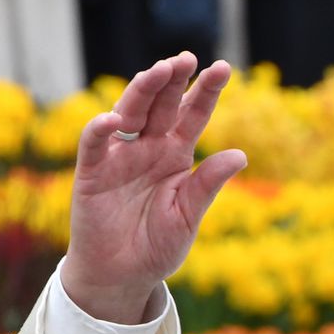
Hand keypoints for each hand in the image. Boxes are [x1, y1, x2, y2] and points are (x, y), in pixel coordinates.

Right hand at [63, 53, 246, 323]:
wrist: (123, 275)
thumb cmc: (157, 245)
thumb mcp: (188, 215)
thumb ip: (208, 184)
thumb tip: (241, 154)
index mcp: (176, 155)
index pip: (192, 115)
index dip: (206, 91)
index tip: (223, 68)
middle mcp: (148, 148)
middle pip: (161, 104)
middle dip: (173, 80)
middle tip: (187, 58)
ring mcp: (119, 157)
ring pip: (129, 112)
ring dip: (142, 91)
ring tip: (158, 71)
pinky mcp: (92, 173)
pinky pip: (94, 145)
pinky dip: (100, 130)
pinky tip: (113, 119)